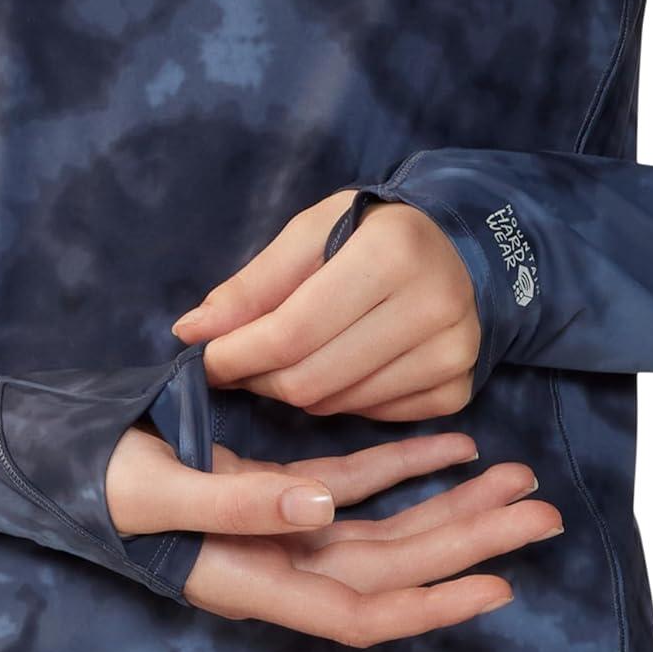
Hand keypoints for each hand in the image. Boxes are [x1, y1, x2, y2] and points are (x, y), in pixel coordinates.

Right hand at [106, 425, 561, 645]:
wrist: (57, 460)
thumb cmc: (94, 482)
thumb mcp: (157, 492)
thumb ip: (238, 505)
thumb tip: (326, 508)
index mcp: (252, 580)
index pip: (359, 611)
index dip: (429, 605)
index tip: (499, 587)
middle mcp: (278, 565)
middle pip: (391, 568)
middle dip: (468, 544)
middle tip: (544, 513)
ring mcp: (280, 530)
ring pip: (383, 529)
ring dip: (449, 507)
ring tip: (518, 481)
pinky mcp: (276, 494)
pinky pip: (353, 486)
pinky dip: (401, 468)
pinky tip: (453, 450)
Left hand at [172, 189, 479, 420]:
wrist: (461, 249)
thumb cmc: (372, 235)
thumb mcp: (310, 234)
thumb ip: (251, 286)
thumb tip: (190, 332)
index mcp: (391, 253)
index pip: (291, 332)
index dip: (236, 355)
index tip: (206, 359)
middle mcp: (432, 307)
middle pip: (310, 380)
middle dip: (259, 379)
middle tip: (242, 365)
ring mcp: (451, 354)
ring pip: (336, 405)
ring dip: (297, 391)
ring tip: (292, 360)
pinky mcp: (456, 389)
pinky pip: (372, 417)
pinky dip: (341, 400)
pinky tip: (341, 367)